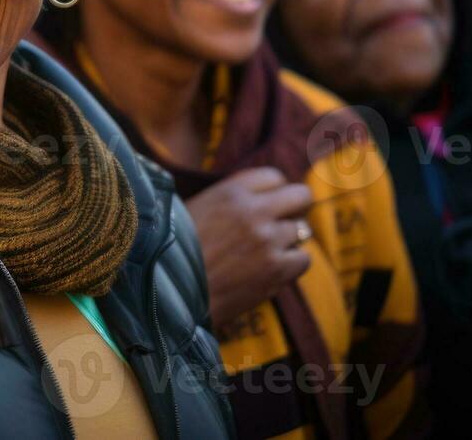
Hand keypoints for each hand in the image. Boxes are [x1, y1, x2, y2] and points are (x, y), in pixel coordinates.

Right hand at [185, 167, 313, 329]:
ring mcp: (269, 240)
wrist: (168, 293)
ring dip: (288, 240)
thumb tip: (252, 199)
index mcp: (231, 192)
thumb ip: (227, 200)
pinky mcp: (277, 270)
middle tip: (282, 221)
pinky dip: (291, 264)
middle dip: (295, 207)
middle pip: (300, 196)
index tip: (267, 203)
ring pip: (302, 230)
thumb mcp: (195, 209)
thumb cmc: (174, 251)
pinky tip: (270, 269)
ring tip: (265, 252)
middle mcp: (254, 211)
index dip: (273, 191)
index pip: (273, 177)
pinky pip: (303, 259)